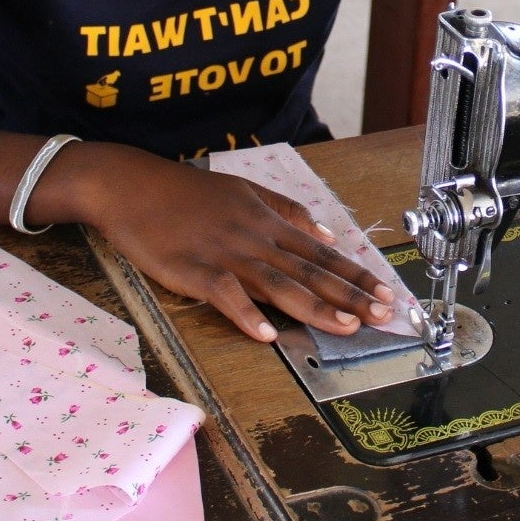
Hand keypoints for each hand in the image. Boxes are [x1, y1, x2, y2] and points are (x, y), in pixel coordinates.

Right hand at [70, 146, 398, 341]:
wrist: (131, 185)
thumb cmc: (186, 193)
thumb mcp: (244, 192)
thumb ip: (287, 212)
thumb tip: (325, 233)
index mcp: (268, 223)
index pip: (322, 253)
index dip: (357, 274)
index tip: (388, 292)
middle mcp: (256, 239)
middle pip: (311, 270)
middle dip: (351, 294)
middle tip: (385, 315)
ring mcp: (226, 254)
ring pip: (278, 283)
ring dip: (314, 306)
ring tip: (345, 326)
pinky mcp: (194, 269)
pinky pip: (225, 295)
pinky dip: (246, 314)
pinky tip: (265, 335)